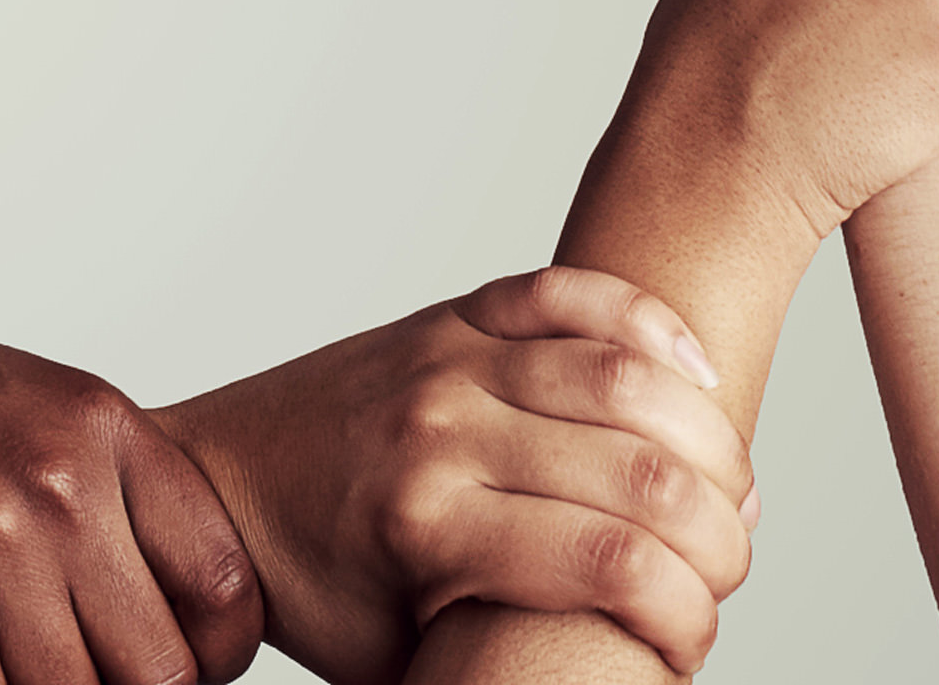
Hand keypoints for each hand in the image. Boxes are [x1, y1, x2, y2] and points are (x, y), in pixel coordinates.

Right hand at [0, 295, 263, 684]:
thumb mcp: (29, 405)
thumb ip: (109, 488)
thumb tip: (184, 600)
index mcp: (102, 425)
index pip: (225, 584)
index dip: (216, 657)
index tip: (187, 671)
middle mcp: (57, 478)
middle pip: (159, 666)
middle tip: (91, 681)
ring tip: (20, 670)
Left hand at [159, 269, 755, 681]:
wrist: (209, 483)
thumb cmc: (310, 587)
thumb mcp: (396, 658)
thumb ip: (492, 666)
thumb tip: (594, 681)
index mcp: (430, 530)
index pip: (617, 567)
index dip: (692, 615)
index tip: (696, 642)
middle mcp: (443, 432)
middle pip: (641, 472)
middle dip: (720, 533)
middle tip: (728, 565)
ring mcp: (446, 359)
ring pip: (624, 376)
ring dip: (707, 436)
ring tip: (728, 487)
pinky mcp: (447, 315)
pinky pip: (567, 293)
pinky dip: (647, 321)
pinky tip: (690, 375)